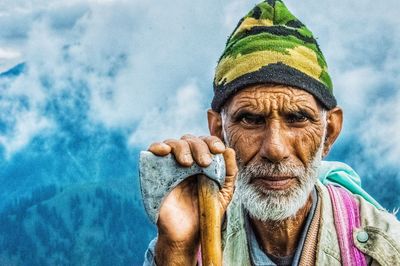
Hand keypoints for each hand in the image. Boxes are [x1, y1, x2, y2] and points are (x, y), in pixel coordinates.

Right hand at [148, 134, 237, 264]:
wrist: (186, 234)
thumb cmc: (205, 214)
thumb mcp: (223, 194)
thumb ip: (229, 173)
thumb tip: (229, 150)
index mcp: (202, 163)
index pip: (206, 143)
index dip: (212, 142)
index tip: (219, 150)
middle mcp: (187, 161)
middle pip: (190, 140)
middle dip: (199, 147)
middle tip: (205, 163)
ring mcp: (170, 165)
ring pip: (173, 143)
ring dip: (181, 147)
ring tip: (188, 163)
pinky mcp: (156, 173)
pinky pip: (153, 153)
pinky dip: (157, 147)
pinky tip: (164, 151)